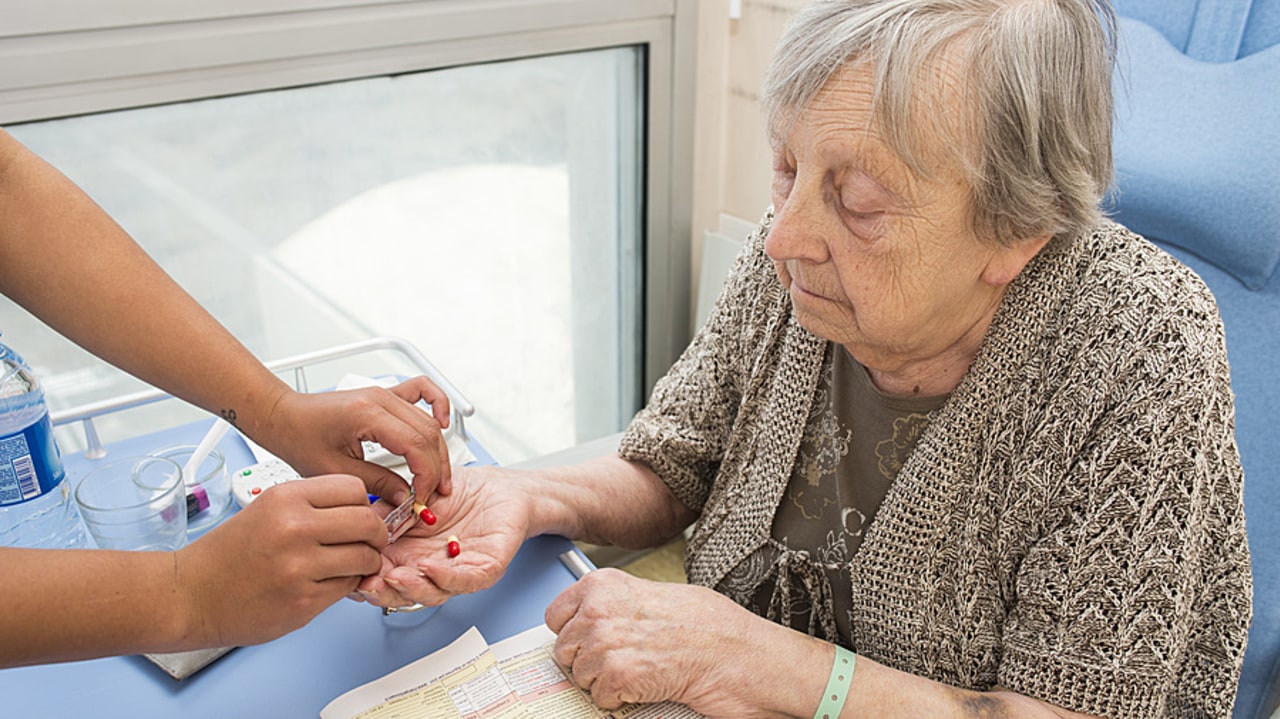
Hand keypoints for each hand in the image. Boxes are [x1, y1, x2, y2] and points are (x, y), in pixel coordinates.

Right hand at [174, 475, 385, 646]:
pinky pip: (348, 587)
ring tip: (351, 564)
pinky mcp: (303, 602)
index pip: (354, 488)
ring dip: (366, 562)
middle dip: (376, 533)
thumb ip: (312, 505)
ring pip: (365, 557)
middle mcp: (294, 528)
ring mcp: (300, 567)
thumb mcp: (267, 509)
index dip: (365, 503)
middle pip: (367, 521)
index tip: (364, 513)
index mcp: (285, 498)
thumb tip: (361, 507)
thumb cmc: (226, 554)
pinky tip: (328, 583)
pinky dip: (346, 585)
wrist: (190, 594)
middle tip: (371, 540)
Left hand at [256, 377, 451, 503]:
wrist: (284, 417)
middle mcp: (380, 398)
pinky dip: (438, 405)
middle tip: (432, 495)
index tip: (422, 498)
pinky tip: (443, 423)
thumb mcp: (336, 471)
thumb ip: (377, 484)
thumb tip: (406, 497)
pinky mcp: (385, 395)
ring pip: (429, 420)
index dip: (426, 475)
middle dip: (436, 468)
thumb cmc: (299, 438)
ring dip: (439, 449)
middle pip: (428, 433)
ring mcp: (385, 394)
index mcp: (367, 414)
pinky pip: (422, 390)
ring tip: (439, 477)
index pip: (415, 444)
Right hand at [354, 464, 529, 606]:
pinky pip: (464, 580)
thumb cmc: (462, 493)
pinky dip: (445, 577)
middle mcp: (431, 569)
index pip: (384, 574)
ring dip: (412, 588)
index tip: (352, 572)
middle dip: (384, 592)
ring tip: (396, 576)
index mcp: (410, 554)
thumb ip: (388, 509)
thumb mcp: (413, 496)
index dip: (367, 577)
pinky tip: (428, 567)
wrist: (502, 489)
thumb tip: (358, 519)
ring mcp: (457, 573)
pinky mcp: (485, 570)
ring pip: (432, 592)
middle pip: (404, 592)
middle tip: (369, 584)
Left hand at [546, 569, 794, 716]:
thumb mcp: (657, 597)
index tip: (586, 642)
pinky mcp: (618, 675)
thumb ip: (619, 605)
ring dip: (606, 682)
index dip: (573, 634)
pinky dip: (621, 700)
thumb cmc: (712, 627)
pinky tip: (647, 684)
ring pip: (579, 676)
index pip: (556, 615)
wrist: (742, 654)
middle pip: (564, 649)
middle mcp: (600, 609)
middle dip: (588, 661)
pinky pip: (599, 698)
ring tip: (641, 671)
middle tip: (624, 661)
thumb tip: (595, 621)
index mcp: (607, 585)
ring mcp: (606, 642)